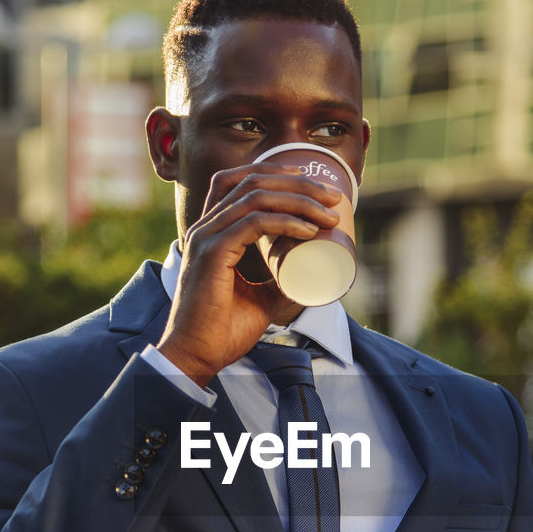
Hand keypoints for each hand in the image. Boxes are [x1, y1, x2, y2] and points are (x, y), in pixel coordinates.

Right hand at [156, 163, 341, 385]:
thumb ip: (277, 282)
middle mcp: (205, 227)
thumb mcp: (260, 298)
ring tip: (330, 216)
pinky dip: (286, 222)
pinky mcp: (212, 254)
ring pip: (256, 197)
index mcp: (212, 232)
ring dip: (300, 200)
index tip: (316, 189)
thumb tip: (307, 275)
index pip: (240, 182)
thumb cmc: (222, 331)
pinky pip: (254, 223)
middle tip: (334, 198)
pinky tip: (309, 231)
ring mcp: (207, 238)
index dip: (279, 176)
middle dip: (298, 183)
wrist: (198, 356)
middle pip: (252, 181)